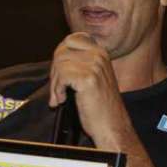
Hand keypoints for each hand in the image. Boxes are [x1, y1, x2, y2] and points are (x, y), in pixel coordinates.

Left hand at [49, 33, 132, 148]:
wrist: (112, 126)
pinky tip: (63, 100)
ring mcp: (94, 66)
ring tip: (60, 98)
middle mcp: (99, 55)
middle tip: (56, 90)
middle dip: (54, 72)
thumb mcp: (94, 77)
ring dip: (54, 84)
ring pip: (59, 64)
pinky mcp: (88, 79)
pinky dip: (57, 90)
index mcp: (101, 52)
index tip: (59, 73)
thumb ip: (80, 64)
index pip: (71, 40)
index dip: (60, 55)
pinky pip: (61, 76)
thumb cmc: (101, 107)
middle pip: (61, 51)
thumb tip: (57, 58)